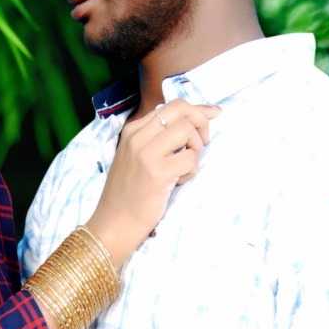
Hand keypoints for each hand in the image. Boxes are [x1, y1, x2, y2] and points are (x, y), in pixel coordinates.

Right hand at [86, 100, 220, 267]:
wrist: (113, 223)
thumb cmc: (129, 192)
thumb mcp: (136, 156)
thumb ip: (158, 137)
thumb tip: (193, 118)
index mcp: (133, 130)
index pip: (172, 105)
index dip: (198, 108)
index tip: (215, 112)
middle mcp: (138, 137)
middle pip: (182, 110)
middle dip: (201, 122)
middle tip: (202, 143)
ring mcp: (146, 154)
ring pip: (188, 131)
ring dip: (196, 149)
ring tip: (184, 167)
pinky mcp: (157, 173)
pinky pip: (190, 159)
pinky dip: (191, 171)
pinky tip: (178, 182)